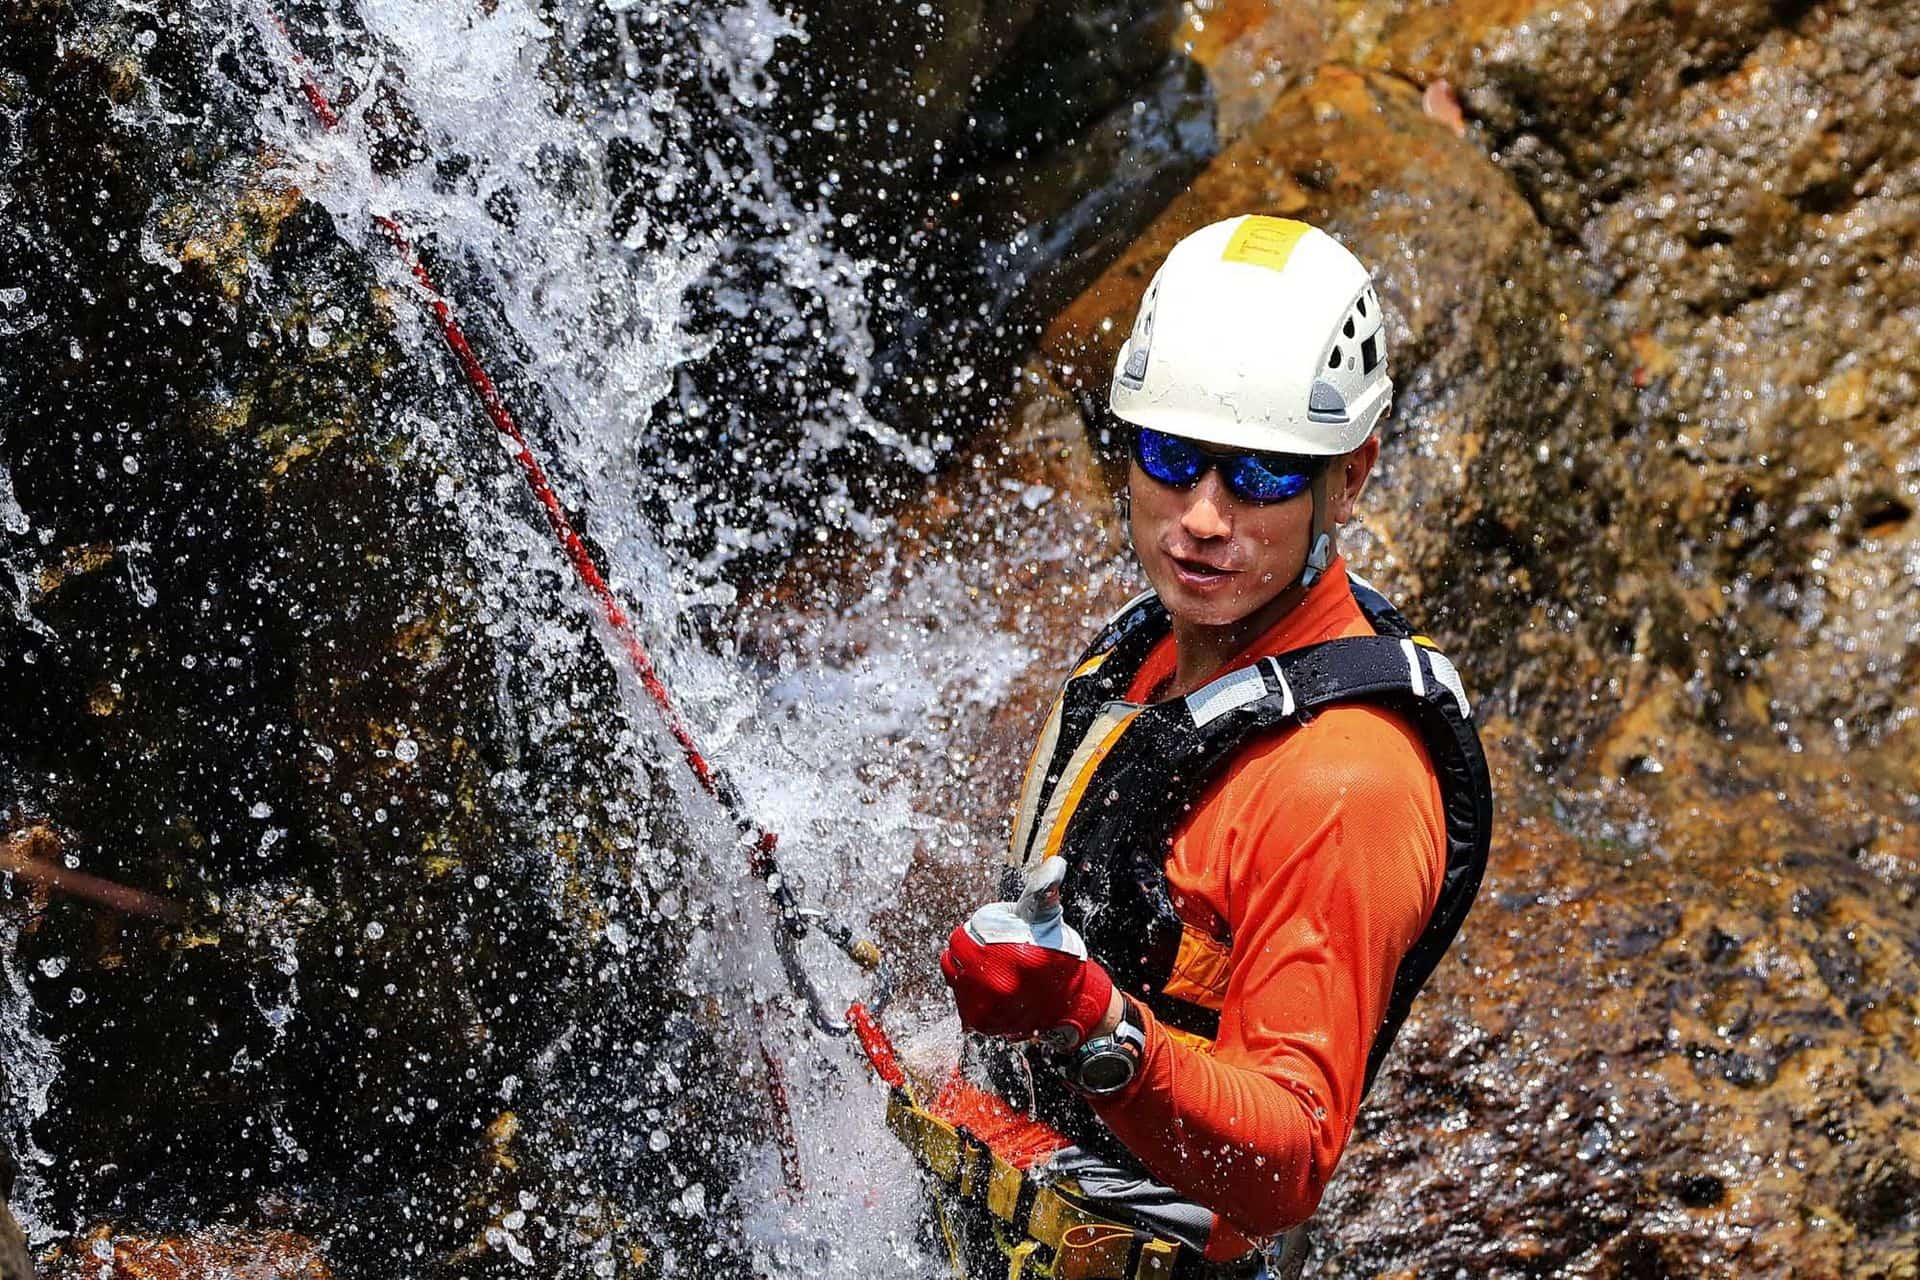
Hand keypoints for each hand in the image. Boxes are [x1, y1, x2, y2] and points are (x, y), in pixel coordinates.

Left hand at [938, 859, 1115, 1047]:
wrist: (1068, 1004)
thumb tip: (1054, 864)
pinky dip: (970, 993)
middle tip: (990, 952)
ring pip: (954, 978)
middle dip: (968, 950)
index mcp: (1009, 955)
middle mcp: (995, 984)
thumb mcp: (1050, 921)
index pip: (960, 937)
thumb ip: (1042, 894)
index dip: (974, 932)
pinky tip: (991, 990)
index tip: (990, 934)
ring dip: (966, 971)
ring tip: (991, 970)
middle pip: (954, 957)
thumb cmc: (1057, 956)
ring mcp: (986, 1006)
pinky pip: (960, 999)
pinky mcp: (982, 1022)